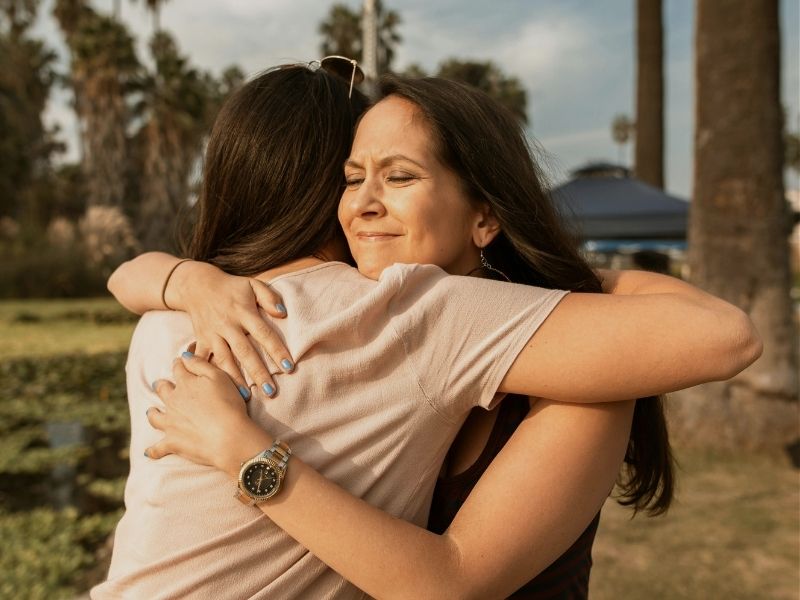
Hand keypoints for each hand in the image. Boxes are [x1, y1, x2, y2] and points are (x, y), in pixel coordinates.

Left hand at [145, 353, 270, 476]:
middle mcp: (173, 401)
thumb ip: (200, 364)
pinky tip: (149, 452)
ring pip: (154, 416)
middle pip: (162, 390)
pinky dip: (153, 451)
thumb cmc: (228, 405)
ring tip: (152, 412)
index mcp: (185, 383)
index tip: (180, 362)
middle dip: (162, 386)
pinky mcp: (172, 443)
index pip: (178, 368)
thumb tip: (184, 356)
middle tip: (162, 385)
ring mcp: (170, 423)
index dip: (180, 363)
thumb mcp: (220, 377)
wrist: (229, 437)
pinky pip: (157, 449)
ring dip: (153, 413)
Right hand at [169, 261, 294, 397]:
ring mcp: (212, 334)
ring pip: (225, 360)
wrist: (197, 285)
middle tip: (271, 391)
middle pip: (245, 352)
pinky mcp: (201, 340)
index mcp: (244, 312)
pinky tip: (217, 389)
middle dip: (258, 372)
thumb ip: (269, 297)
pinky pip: (204, 360)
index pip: (264, 333)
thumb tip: (283, 312)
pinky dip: (208, 374)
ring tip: (247, 397)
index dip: (276, 350)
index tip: (289, 367)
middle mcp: (228, 325)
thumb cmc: (232, 287)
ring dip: (236, 379)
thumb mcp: (253, 285)